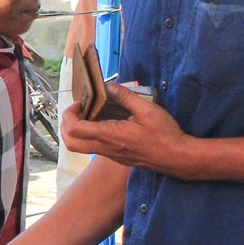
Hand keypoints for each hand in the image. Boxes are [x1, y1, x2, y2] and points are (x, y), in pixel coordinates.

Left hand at [61, 84, 190, 174]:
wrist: (178, 158)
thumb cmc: (165, 134)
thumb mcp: (148, 110)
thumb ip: (126, 96)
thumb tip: (109, 85)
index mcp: (110, 136)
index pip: (75, 129)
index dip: (69, 114)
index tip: (80, 103)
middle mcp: (106, 148)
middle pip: (70, 143)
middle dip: (65, 125)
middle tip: (77, 110)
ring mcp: (110, 155)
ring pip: (81, 147)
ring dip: (77, 131)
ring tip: (89, 114)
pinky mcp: (117, 157)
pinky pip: (94, 148)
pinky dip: (90, 135)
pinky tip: (103, 122)